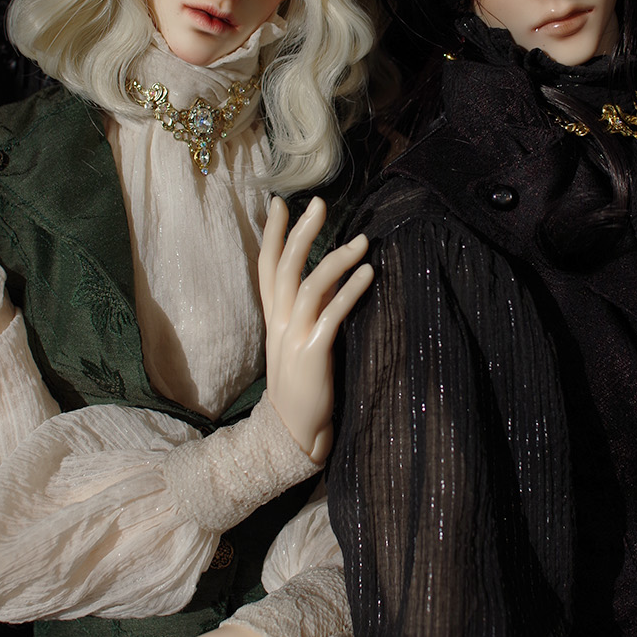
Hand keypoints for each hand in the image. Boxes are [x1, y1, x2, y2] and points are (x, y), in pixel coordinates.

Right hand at [259, 196, 371, 462]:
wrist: (293, 434)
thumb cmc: (304, 386)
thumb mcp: (301, 340)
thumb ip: (312, 309)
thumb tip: (332, 277)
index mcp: (273, 318)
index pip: (267, 267)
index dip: (272, 235)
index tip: (280, 202)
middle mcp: (279, 324)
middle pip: (284, 268)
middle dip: (301, 233)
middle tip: (320, 203)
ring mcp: (293, 338)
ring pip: (308, 286)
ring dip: (335, 259)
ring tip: (363, 241)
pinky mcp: (313, 355)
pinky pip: (331, 316)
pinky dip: (350, 291)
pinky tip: (369, 274)